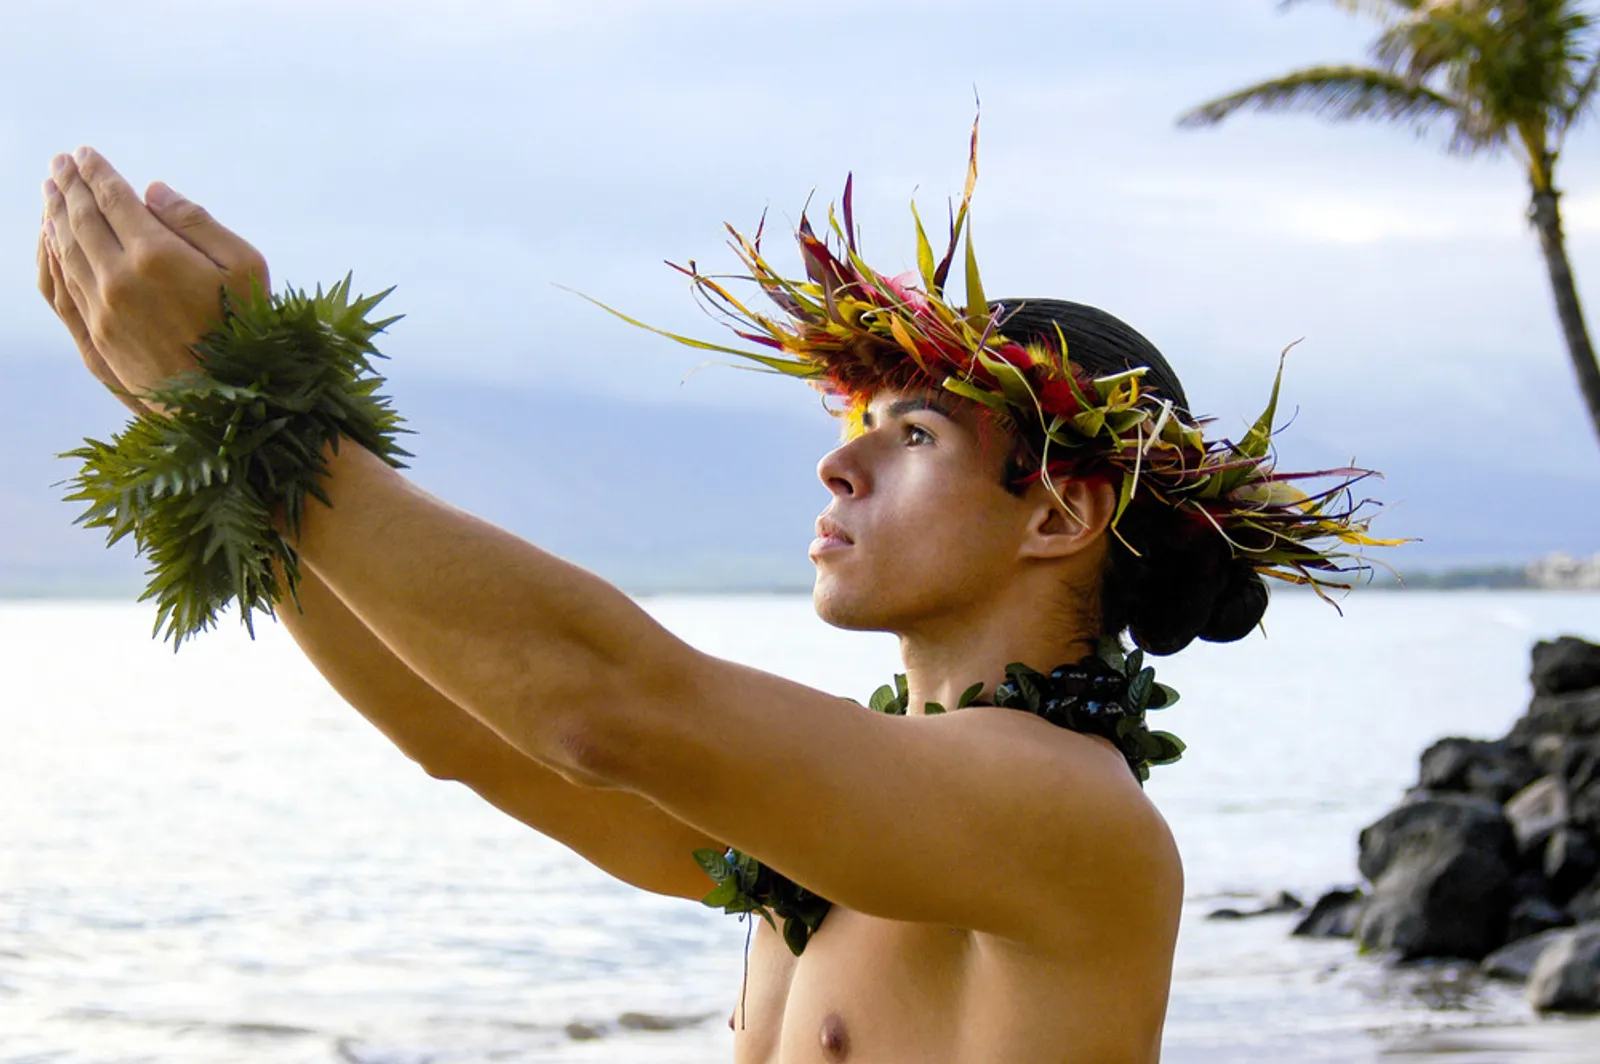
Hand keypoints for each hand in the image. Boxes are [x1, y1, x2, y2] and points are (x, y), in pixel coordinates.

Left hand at [38, 147, 269, 405]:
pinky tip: (49, 242)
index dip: (96, 172)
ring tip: (50, 194)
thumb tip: (153, 191)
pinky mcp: (97, 337)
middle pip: (81, 220)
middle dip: (67, 187)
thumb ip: (199, 223)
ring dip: (54, 216)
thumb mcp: (246, 268)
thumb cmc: (247, 332)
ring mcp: (102, 310)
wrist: (226, 405)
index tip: (83, 153)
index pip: (113, 199)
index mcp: (157, 255)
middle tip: (58, 164)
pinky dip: (49, 256)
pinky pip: (60, 286)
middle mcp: (119, 278)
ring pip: (64, 250)